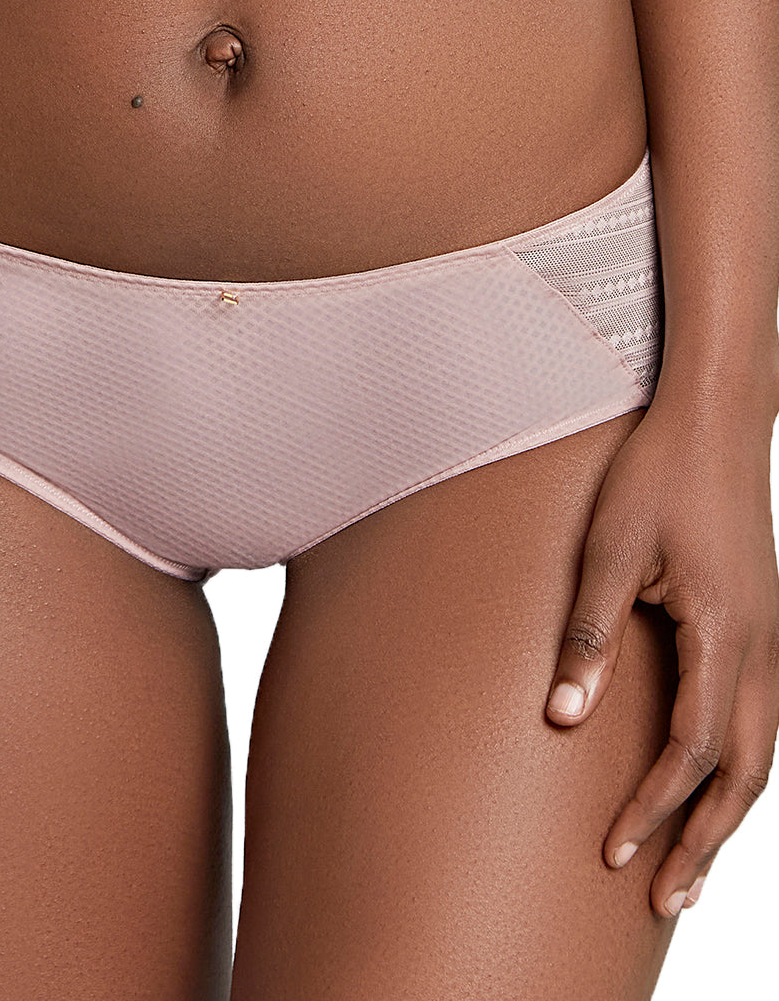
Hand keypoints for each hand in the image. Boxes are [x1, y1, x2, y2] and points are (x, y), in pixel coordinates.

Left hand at [544, 395, 778, 917]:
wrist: (716, 418)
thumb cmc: (656, 476)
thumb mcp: (607, 549)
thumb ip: (587, 635)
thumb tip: (561, 719)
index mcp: (727, 634)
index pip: (692, 751)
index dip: (654, 809)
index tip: (614, 855)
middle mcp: (765, 647)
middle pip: (745, 773)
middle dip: (704, 840)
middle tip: (664, 900)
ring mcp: (774, 637)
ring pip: (762, 752)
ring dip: (726, 813)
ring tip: (690, 865)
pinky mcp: (764, 624)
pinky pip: (761, 717)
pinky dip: (738, 767)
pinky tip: (710, 783)